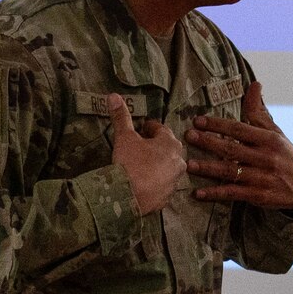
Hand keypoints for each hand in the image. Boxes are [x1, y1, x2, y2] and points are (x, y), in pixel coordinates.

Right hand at [108, 93, 184, 214]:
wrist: (127, 197)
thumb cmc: (129, 163)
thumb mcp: (124, 137)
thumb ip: (121, 117)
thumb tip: (114, 96)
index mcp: (170, 144)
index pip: (160, 130)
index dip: (148, 128)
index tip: (140, 129)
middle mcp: (178, 162)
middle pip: (166, 149)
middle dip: (154, 147)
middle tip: (139, 147)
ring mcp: (174, 181)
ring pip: (166, 168)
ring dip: (156, 165)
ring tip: (139, 166)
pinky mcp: (167, 198)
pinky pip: (162, 186)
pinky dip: (154, 183)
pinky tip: (142, 183)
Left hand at [184, 80, 292, 207]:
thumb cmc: (284, 155)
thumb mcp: (275, 133)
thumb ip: (259, 112)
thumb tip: (254, 84)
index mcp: (269, 139)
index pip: (239, 129)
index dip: (218, 125)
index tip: (198, 121)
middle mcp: (266, 158)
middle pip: (232, 149)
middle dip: (209, 142)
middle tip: (189, 137)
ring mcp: (262, 178)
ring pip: (231, 172)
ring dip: (209, 169)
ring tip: (189, 165)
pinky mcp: (258, 196)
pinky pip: (233, 194)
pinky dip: (215, 194)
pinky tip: (198, 193)